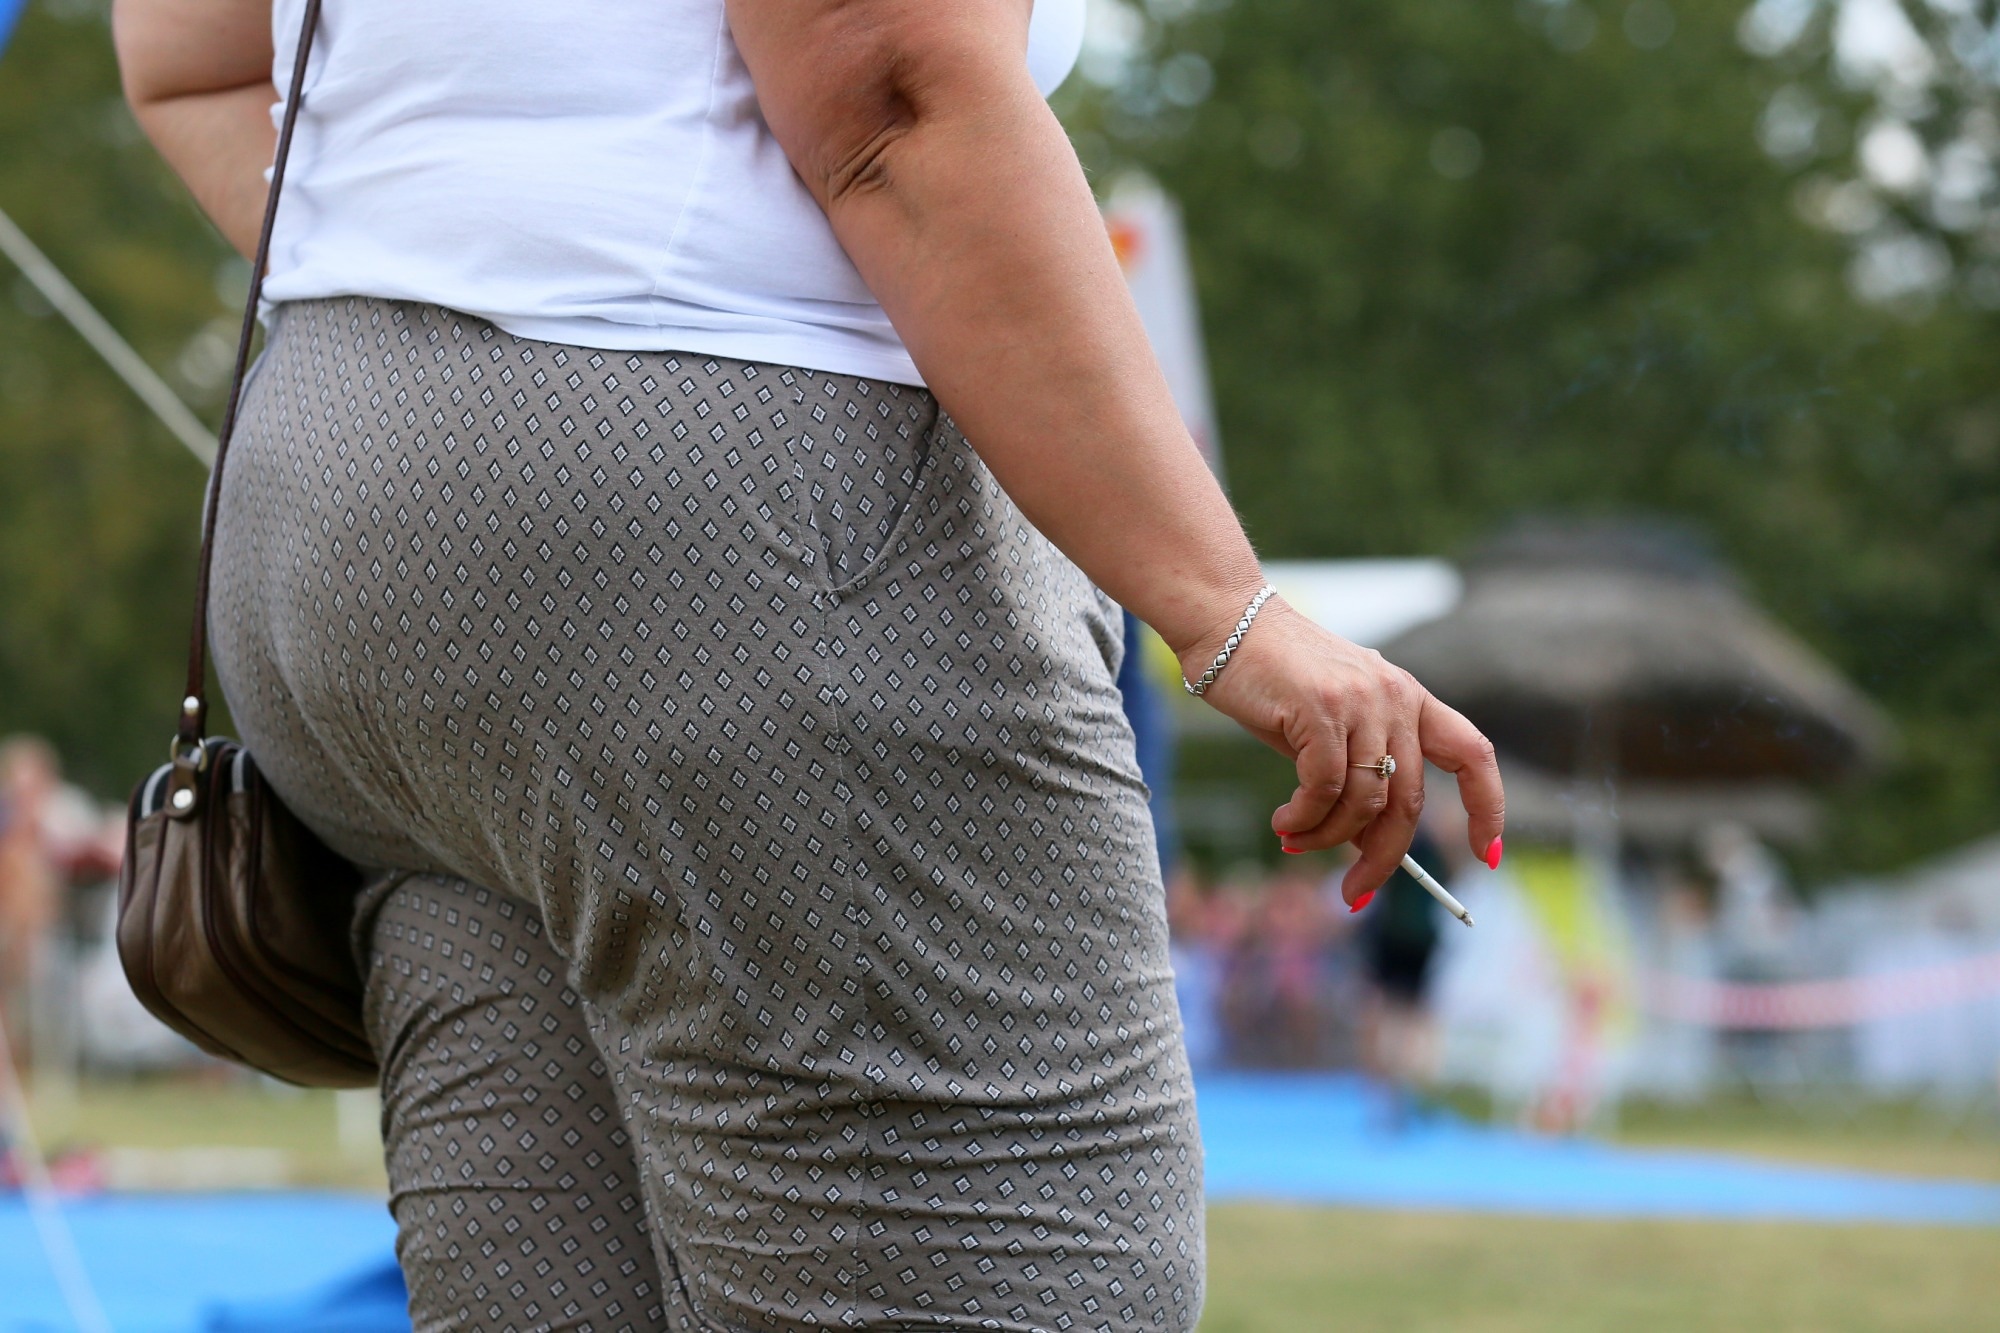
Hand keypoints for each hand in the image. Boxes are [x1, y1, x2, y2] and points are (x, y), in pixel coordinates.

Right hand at [1178, 596, 1505, 905]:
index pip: (1472, 754)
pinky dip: (1304, 819)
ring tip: (1294, 841)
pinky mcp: (1320, 709)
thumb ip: (1357, 774)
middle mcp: (1395, 698)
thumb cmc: (1274, 680)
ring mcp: (1361, 702)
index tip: (1487, 855)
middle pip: (1410, 799)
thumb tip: (1364, 844)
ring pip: (1365, 800)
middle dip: (1384, 858)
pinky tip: (1283, 824)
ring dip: (1327, 838)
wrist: (1227, 623)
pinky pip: (1324, 788)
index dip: (1488, 807)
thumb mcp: (1330, 727)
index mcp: (1410, 698)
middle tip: (1355, 893)